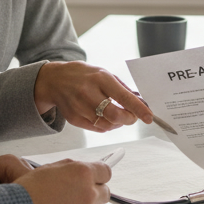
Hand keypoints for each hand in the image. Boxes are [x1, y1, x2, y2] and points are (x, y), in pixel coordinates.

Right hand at [16, 159, 111, 203]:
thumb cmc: (27, 192)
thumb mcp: (48, 170)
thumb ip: (70, 168)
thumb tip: (83, 170)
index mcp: (82, 173)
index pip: (106, 172)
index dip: (99, 176)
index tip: (95, 180)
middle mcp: (88, 193)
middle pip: (105, 193)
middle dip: (94, 194)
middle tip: (77, 197)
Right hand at [34, 61, 153, 131]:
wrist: (54, 80)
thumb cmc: (82, 75)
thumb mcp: (104, 74)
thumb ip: (122, 89)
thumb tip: (141, 102)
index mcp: (100, 78)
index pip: (124, 97)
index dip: (139, 109)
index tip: (149, 117)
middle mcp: (88, 92)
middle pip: (114, 115)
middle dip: (129, 119)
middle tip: (132, 117)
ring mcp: (79, 107)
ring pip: (107, 125)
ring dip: (118, 124)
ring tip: (118, 115)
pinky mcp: (74, 119)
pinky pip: (97, 129)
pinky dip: (106, 126)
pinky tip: (105, 117)